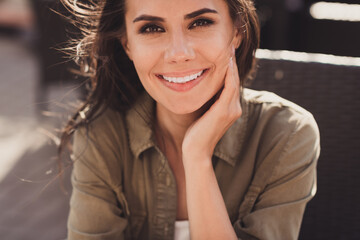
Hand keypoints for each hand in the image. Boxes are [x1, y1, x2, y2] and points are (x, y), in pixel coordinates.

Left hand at [182, 46, 241, 164]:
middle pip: (235, 79)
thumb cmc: (195, 134)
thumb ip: (208, 102)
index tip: (225, 51)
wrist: (195, 151)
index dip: (229, 66)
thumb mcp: (203, 113)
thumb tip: (202, 88)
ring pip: (234, 80)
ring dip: (231, 63)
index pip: (231, 82)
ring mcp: (231, 109)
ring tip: (229, 47)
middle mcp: (234, 107)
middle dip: (232, 61)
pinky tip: (225, 60)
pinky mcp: (224, 111)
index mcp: (230, 108)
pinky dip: (228, 72)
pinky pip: (229, 86)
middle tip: (229, 43)